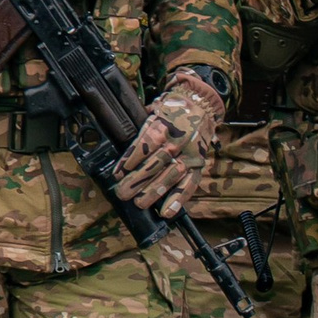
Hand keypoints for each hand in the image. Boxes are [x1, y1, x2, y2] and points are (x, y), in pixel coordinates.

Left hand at [112, 76, 223, 217]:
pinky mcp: (199, 164)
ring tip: (139, 203)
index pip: (147, 143)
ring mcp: (190, 154)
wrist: (200, 105)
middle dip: (138, 180)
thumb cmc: (170, 112)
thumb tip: (121, 154)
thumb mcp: (152, 115)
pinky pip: (189, 184)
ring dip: (154, 192)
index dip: (131, 159)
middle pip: (156, 163)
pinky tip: (167, 212)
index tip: (118, 174)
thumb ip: (141, 133)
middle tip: (122, 193)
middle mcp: (178, 141)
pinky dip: (178, 199)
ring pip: (171, 175)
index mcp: (164, 125)